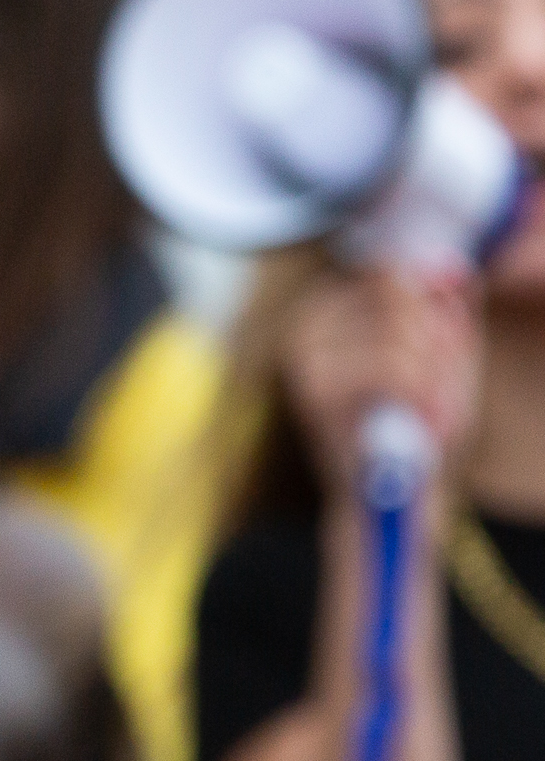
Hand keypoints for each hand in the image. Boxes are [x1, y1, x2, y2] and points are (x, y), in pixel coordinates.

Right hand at [282, 271, 479, 489]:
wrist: (397, 494)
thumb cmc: (423, 423)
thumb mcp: (448, 352)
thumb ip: (452, 305)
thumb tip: (454, 267)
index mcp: (333, 307)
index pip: (395, 272)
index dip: (433, 308)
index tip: (439, 351)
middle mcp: (308, 324)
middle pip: (398, 294)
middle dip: (435, 343)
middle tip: (435, 389)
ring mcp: (306, 356)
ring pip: (399, 334)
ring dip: (432, 377)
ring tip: (428, 413)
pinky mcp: (315, 391)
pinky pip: (392, 370)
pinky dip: (423, 399)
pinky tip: (421, 423)